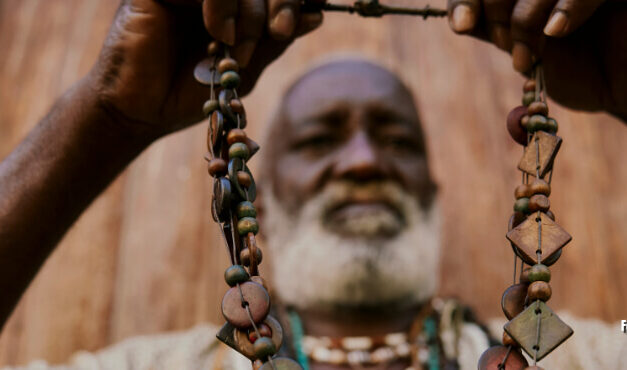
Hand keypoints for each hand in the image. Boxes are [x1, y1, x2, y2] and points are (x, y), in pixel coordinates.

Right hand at [88, 0, 322, 139]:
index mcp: (233, 7)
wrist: (142, 112)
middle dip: (280, 1)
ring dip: (249, 12)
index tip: (302, 18)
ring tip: (237, 48)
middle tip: (281, 30)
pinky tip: (219, 34)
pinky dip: (222, 4)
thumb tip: (316, 16)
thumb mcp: (245, 70)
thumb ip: (273, 41)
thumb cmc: (190, 94)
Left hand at [447, 0, 626, 119]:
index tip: (461, 25)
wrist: (626, 91)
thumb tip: (460, 18)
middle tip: (504, 45)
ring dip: (524, 17)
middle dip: (495, 9)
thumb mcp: (529, 52)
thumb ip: (498, 31)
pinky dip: (567, 6)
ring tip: (529, 55)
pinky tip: (556, 30)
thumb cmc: (583, 72)